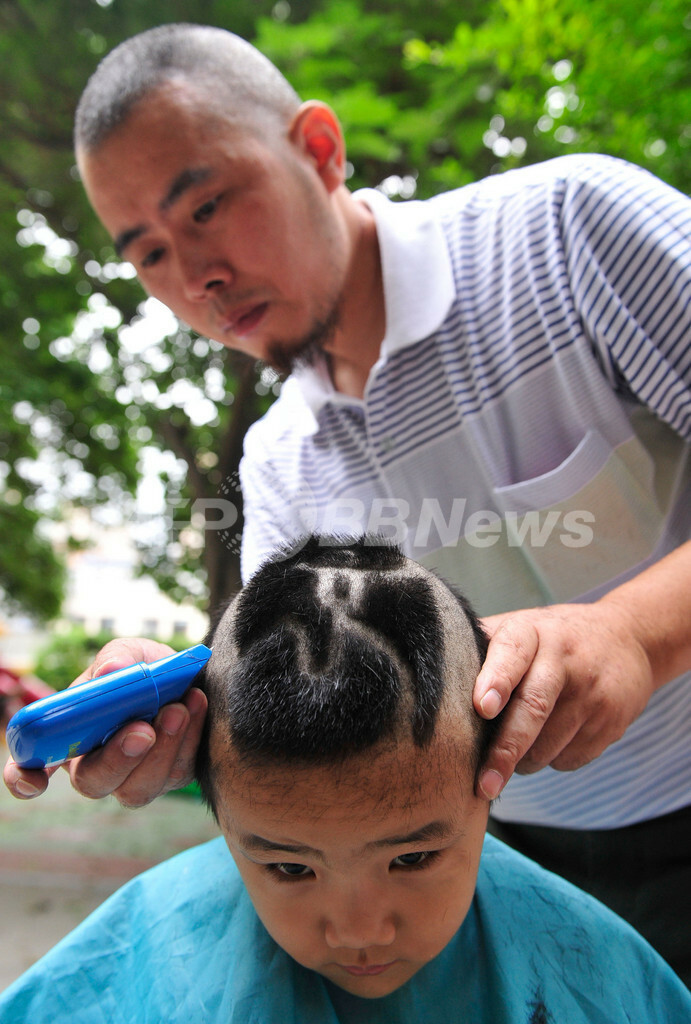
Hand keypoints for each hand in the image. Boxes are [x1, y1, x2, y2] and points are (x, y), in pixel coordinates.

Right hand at [3, 638, 207, 807]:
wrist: (191, 673)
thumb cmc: (144, 667)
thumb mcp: (128, 652)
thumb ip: (117, 657)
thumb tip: (112, 670)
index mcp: (69, 738)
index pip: (31, 767)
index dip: (23, 778)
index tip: (32, 779)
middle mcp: (98, 765)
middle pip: (95, 782)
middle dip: (118, 759)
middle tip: (141, 730)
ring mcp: (136, 776)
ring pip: (139, 787)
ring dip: (161, 749)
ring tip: (177, 709)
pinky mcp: (172, 776)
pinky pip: (178, 771)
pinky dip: (190, 736)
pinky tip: (195, 703)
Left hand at [473, 602, 654, 800]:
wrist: (627, 638)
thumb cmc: (552, 639)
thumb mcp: (520, 629)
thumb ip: (482, 648)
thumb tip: (428, 679)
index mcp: (532, 632)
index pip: (513, 654)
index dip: (496, 681)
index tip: (482, 708)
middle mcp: (565, 659)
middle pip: (533, 709)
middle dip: (505, 751)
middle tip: (483, 784)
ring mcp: (593, 692)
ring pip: (549, 745)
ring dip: (523, 761)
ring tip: (513, 750)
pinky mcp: (611, 721)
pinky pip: (570, 759)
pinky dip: (550, 761)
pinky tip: (549, 741)